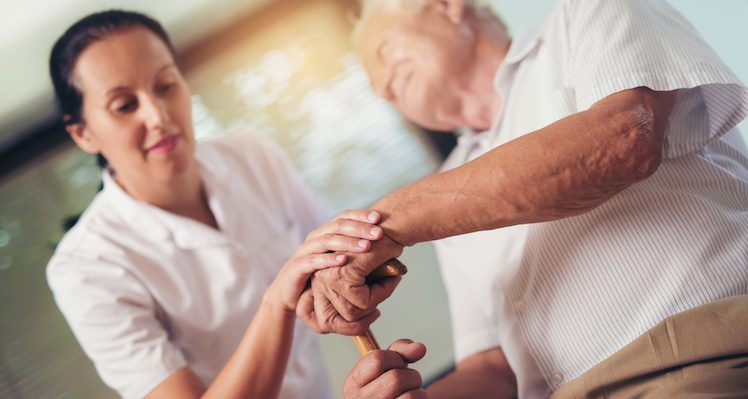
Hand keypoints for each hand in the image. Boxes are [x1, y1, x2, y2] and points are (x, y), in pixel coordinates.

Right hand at [265, 210, 381, 318]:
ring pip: (327, 240)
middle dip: (359, 228)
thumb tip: (386, 245)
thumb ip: (355, 250)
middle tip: (378, 233)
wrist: (290, 291)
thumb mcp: (339, 258)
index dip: (360, 216)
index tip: (379, 218)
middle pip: (338, 226)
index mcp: (325, 232)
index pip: (344, 217)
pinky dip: (328, 259)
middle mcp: (315, 237)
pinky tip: (343, 260)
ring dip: (348, 242)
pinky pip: (313, 260)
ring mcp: (305, 250)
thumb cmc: (320, 273)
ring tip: (367, 246)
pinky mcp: (297, 266)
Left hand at [296, 234, 403, 334]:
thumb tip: (357, 323)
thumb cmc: (380, 251)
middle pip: (328, 321)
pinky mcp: (343, 273)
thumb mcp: (365, 279)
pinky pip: (363, 301)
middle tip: (376, 313)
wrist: (391, 225)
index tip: (365, 320)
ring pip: (350, 313)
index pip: (316, 318)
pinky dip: (382, 293)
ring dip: (374, 304)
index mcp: (320, 278)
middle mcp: (319, 277)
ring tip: (388, 284)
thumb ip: (355, 299)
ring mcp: (328, 275)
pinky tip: (391, 277)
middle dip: (355, 324)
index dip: (339, 327)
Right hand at [343, 339, 427, 398]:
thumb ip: (400, 350)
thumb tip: (420, 348)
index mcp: (352, 385)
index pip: (377, 359)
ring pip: (410, 396)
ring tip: (410, 392)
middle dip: (410, 375)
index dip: (395, 357)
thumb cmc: (389, 385)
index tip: (396, 363)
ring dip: (417, 390)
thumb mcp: (388, 364)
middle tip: (408, 380)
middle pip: (396, 378)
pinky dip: (421, 398)